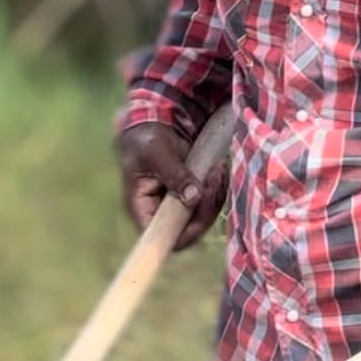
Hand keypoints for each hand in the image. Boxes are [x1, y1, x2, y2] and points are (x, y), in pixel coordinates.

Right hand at [117, 121, 228, 251]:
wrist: (153, 123)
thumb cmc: (147, 138)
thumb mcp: (157, 152)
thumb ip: (175, 175)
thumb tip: (193, 198)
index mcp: (141, 207)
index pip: (162, 237)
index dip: (183, 232)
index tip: (199, 203)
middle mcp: (159, 213)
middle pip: (188, 230)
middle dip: (206, 207)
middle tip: (214, 178)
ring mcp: (176, 206)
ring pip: (202, 217)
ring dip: (215, 195)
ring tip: (218, 169)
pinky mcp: (190, 197)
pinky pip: (209, 202)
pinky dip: (218, 187)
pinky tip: (219, 168)